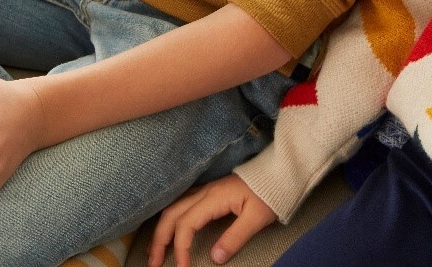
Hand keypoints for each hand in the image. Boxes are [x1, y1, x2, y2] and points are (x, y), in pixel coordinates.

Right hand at [149, 174, 277, 266]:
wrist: (278, 173)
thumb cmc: (269, 194)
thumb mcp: (256, 218)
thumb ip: (235, 237)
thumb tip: (215, 257)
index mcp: (214, 198)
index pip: (186, 224)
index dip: (180, 248)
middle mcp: (204, 192)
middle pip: (172, 215)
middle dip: (159, 240)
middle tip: (153, 263)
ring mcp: (205, 190)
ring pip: (173, 207)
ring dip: (161, 229)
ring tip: (155, 250)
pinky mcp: (209, 191)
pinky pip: (181, 203)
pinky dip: (170, 219)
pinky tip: (169, 229)